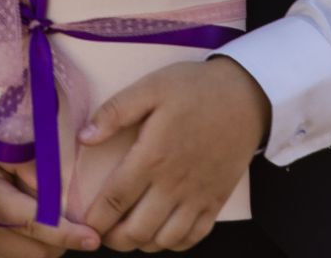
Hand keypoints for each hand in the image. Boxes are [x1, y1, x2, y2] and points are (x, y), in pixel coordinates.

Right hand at [0, 121, 99, 256]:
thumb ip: (32, 165)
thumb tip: (63, 192)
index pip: (33, 221)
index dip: (65, 232)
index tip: (92, 237)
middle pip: (36, 250)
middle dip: (58, 237)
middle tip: (62, 211)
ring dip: (40, 244)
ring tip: (34, 213)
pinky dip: (22, 247)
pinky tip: (18, 225)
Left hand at [77, 57, 267, 251]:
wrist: (247, 95)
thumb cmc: (196, 89)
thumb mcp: (152, 87)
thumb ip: (115, 111)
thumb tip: (84, 137)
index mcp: (152, 156)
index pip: (115, 200)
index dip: (95, 219)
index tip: (83, 224)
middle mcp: (174, 184)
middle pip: (137, 230)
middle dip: (113, 239)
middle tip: (102, 233)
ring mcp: (197, 196)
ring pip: (164, 240)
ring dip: (142, 243)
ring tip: (129, 233)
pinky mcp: (216, 200)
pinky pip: (194, 237)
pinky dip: (175, 243)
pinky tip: (163, 233)